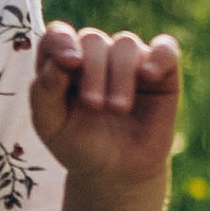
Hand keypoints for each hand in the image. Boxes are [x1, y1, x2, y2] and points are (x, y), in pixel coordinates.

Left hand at [28, 23, 181, 194]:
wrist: (117, 174)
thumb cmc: (79, 146)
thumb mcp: (50, 126)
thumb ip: (44, 92)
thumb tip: (58, 61)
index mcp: (62, 62)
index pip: (58, 36)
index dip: (62, 43)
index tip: (69, 64)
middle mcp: (95, 55)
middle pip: (92, 40)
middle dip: (93, 71)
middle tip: (94, 105)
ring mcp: (129, 60)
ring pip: (126, 44)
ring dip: (121, 74)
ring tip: (118, 109)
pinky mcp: (162, 71)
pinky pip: (165, 49)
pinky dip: (159, 56)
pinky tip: (149, 76)